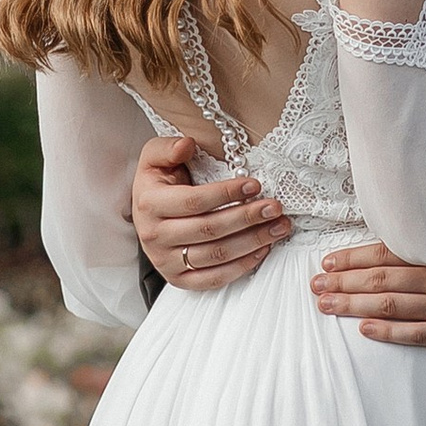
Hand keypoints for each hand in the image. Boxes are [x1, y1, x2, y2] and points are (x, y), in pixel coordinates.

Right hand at [128, 130, 289, 290]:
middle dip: (247, 217)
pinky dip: (242, 266)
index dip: (226, 193)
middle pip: (209, 230)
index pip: (194, 201)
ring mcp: (165, 262)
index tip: (255, 185)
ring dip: (252, 241)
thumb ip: (168, 147)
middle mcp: (154, 237)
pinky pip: (214, 279)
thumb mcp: (155, 157)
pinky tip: (263, 249)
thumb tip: (187, 144)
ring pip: (216, 256)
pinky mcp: (178, 280)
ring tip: (279, 226)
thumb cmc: (158, 183)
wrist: (146, 215)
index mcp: (149, 204)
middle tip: (275, 207)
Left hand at [310, 244, 425, 348]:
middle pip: (381, 280)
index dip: (353, 258)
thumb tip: (373, 252)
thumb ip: (418, 253)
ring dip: (355, 304)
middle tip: (315, 285)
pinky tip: (364, 329)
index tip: (326, 262)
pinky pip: (416, 333)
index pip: (385, 255)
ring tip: (327, 305)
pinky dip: (389, 331)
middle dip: (344, 282)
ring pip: (392, 305)